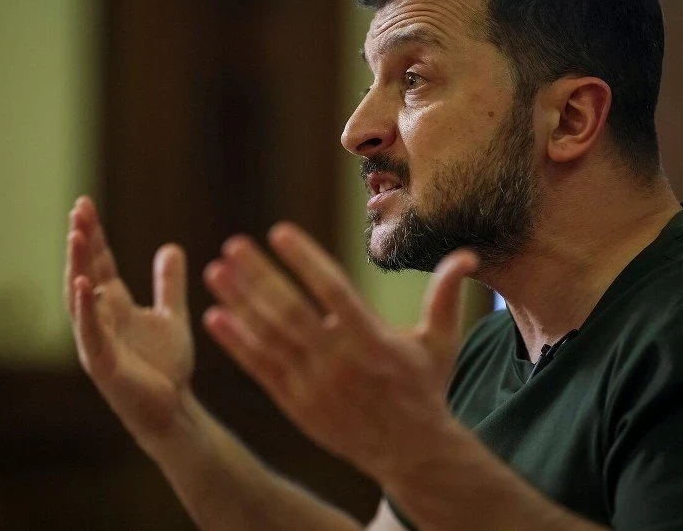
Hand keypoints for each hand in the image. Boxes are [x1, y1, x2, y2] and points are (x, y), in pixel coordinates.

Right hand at [64, 196, 194, 451]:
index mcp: (114, 305)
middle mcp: (99, 318)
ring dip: (77, 267)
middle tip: (78, 209)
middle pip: (85, 272)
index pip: (99, 262)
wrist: (173, 408)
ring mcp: (96, 340)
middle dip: (81, 241)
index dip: (93, 235)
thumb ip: (168, 284)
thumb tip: (171, 246)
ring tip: (75, 236)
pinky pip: (90, 333)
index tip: (85, 204)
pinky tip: (84, 285)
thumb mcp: (171, 316)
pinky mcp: (102, 363)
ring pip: (80, 298)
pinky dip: (86, 310)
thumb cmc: (165, 366)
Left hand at [201, 222, 476, 481]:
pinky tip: (216, 318)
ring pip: (269, 337)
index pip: (332, 290)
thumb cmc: (425, 389)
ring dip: (239, 303)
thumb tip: (467, 254)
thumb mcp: (442, 343)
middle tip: (233, 245)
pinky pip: (261, 369)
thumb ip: (445, 296)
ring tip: (216, 272)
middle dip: (259, 276)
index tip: (279, 231)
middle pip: (290, 310)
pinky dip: (237, 344)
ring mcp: (314, 384)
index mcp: (372, 340)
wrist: (410, 452)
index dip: (304, 259)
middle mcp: (339, 361)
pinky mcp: (297, 404)